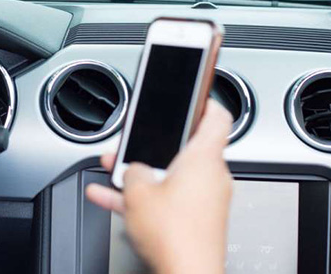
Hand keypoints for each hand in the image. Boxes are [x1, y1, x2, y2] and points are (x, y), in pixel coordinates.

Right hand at [85, 100, 233, 273]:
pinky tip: (114, 198)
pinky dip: (147, 197)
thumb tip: (133, 170)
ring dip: (145, 173)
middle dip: (155, 145)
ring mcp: (207, 200)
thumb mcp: (138, 191)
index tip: (192, 94)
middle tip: (134, 143)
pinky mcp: (199, 221)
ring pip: (172, 176)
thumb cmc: (176, 236)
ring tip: (115, 174)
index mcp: (204, 158)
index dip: (204, 101)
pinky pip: (169, 199)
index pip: (217, 117)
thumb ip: (132, 170)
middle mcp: (212, 176)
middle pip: (185, 148)